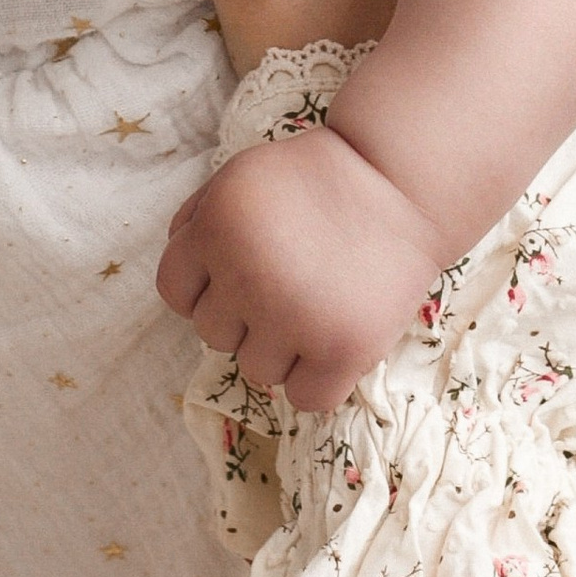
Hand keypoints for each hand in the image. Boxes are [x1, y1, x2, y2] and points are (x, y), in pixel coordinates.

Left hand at [155, 124, 445, 411]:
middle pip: (213, 335)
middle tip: (286, 281)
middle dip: (243, 314)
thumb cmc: (314, 180)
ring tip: (315, 304)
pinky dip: (316, 380)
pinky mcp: (344, 350)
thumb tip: (181, 277)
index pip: (175, 294)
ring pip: (256, 369)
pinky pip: (305, 399)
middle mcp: (247, 279)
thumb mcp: (237, 177)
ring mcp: (296, 319)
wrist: (399, 182)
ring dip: (281, 347)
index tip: (237, 275)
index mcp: (215, 232)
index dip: (204, 286)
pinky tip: (331, 343)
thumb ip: (195, 221)